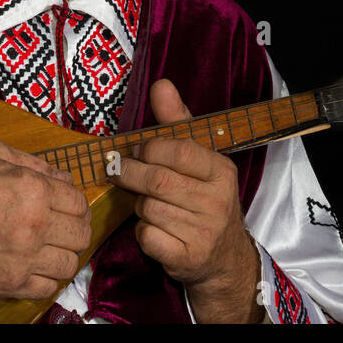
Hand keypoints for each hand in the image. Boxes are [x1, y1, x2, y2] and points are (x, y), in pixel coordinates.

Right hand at [0, 140, 91, 299]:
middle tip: (63, 228)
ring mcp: (23, 258)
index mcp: (34, 190)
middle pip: (81, 235)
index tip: (68, 208)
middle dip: (75, 229)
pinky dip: (46, 278)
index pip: (79, 203)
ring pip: (69, 264)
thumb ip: (35, 163)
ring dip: (63, 254)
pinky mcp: (10, 282)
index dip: (76, 205)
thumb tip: (63, 178)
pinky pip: (47, 288)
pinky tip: (34, 265)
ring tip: (49, 248)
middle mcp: (34, 225)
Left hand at [110, 78, 262, 322]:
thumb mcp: (199, 158)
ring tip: (146, 203)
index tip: (137, 150)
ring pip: (149, 208)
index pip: (179, 150)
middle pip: (157, 180)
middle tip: (119, 171)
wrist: (223, 256)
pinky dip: (141, 232)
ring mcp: (204, 231)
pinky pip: (147, 236)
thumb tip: (161, 84)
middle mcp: (218, 201)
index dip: (150, 148)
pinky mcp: (188, 258)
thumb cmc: (204, 198)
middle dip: (131, 174)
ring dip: (138, 205)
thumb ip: (177, 122)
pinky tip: (153, 228)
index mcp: (221, 171)